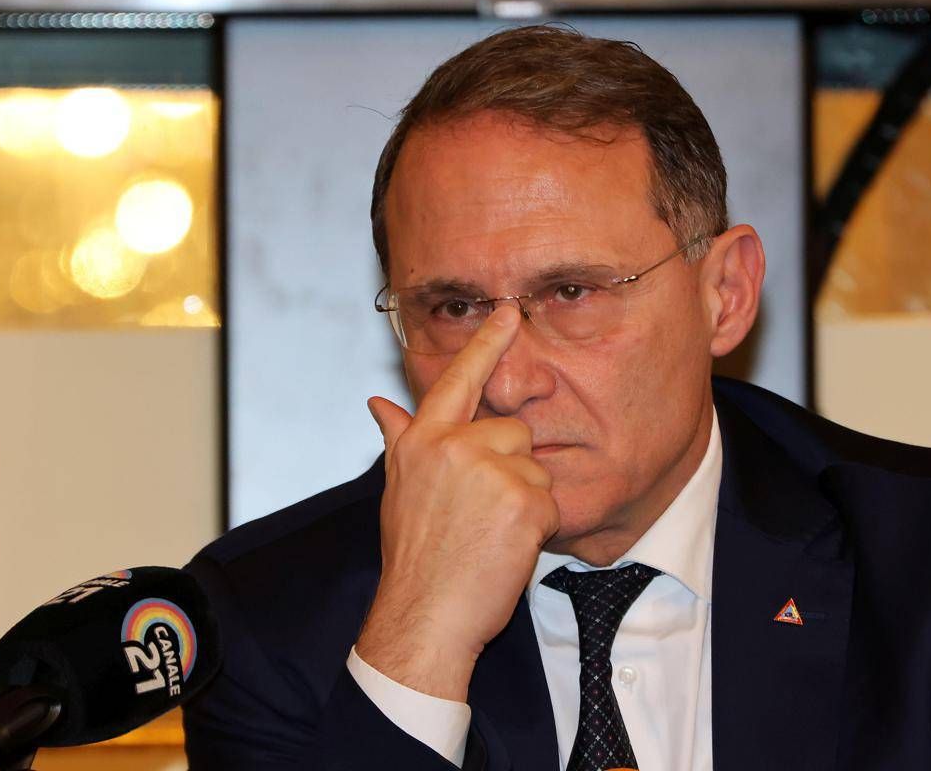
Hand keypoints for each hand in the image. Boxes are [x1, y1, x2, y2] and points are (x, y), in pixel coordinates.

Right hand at [355, 306, 559, 701]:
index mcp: (423, 440)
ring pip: (536, 467)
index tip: (509, 313)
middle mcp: (454, 446)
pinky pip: (551, 500)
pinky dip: (538, 527)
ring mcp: (490, 471)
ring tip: (491, 532)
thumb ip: (400, 439)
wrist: (425, 616)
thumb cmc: (414, 556)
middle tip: (482, 513)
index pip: (459, 379)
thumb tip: (379, 403)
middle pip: (513, 431)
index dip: (487, 344)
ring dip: (525, 500)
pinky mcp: (523, 500)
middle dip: (510, 468)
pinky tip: (507, 547)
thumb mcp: (398, 489)